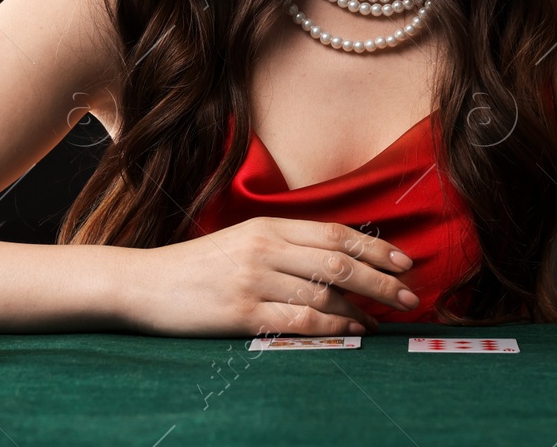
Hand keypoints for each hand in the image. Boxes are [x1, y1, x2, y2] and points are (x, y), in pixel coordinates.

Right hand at [127, 216, 419, 337]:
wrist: (145, 283)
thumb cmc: (198, 266)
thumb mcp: (243, 241)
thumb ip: (285, 246)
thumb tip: (339, 262)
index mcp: (268, 225)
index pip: (336, 233)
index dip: (376, 248)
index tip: (405, 262)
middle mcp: (265, 248)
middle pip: (339, 262)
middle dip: (382, 279)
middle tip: (411, 296)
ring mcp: (254, 280)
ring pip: (325, 292)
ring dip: (362, 308)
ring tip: (384, 320)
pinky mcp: (243, 313)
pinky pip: (301, 320)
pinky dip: (333, 326)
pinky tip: (351, 331)